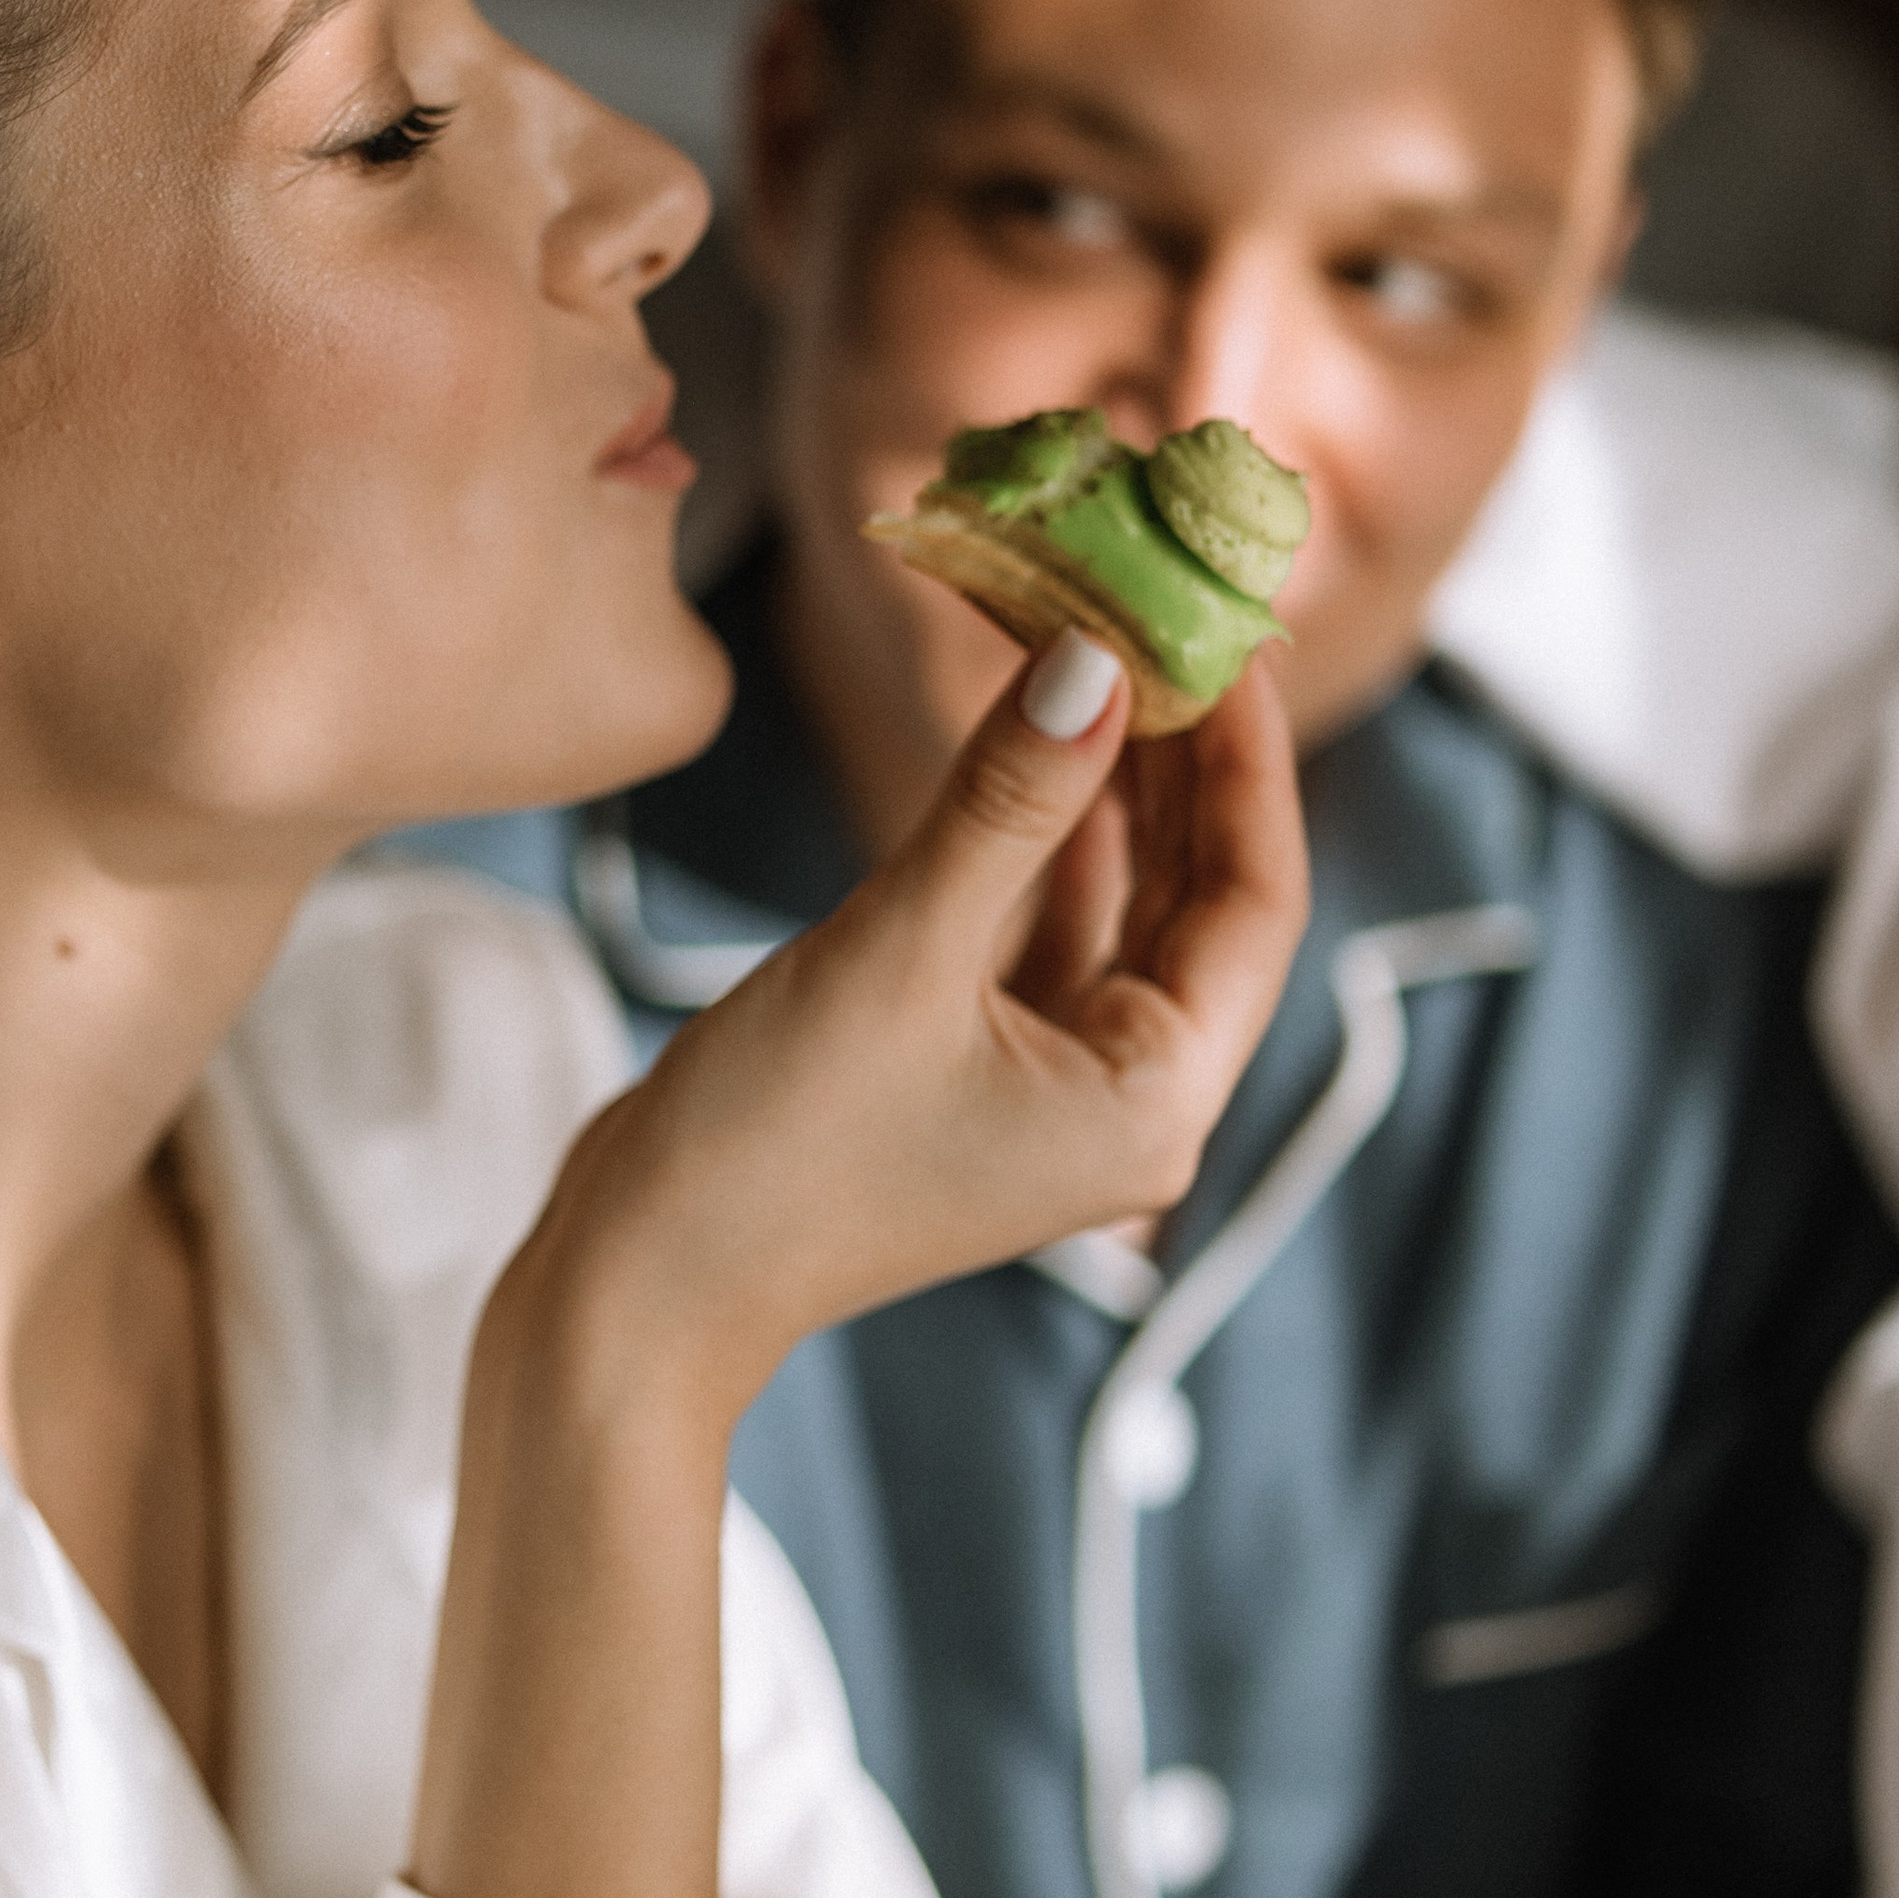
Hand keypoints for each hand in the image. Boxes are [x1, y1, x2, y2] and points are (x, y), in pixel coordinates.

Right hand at [511, 631, 1307, 1423]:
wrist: (644, 1284)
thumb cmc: (775, 1147)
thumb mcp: (901, 949)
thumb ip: (1010, 799)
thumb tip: (1098, 659)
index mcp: (1153, 1102)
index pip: (1254, 900)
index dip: (1245, 758)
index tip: (1220, 632)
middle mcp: (1126, 1106)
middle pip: (1199, 901)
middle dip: (1176, 759)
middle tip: (1153, 613)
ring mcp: (1051, 1096)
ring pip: (1118, 911)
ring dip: (1103, 788)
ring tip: (1090, 648)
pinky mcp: (975, 1077)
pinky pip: (1040, 937)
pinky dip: (1034, 845)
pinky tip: (1024, 743)